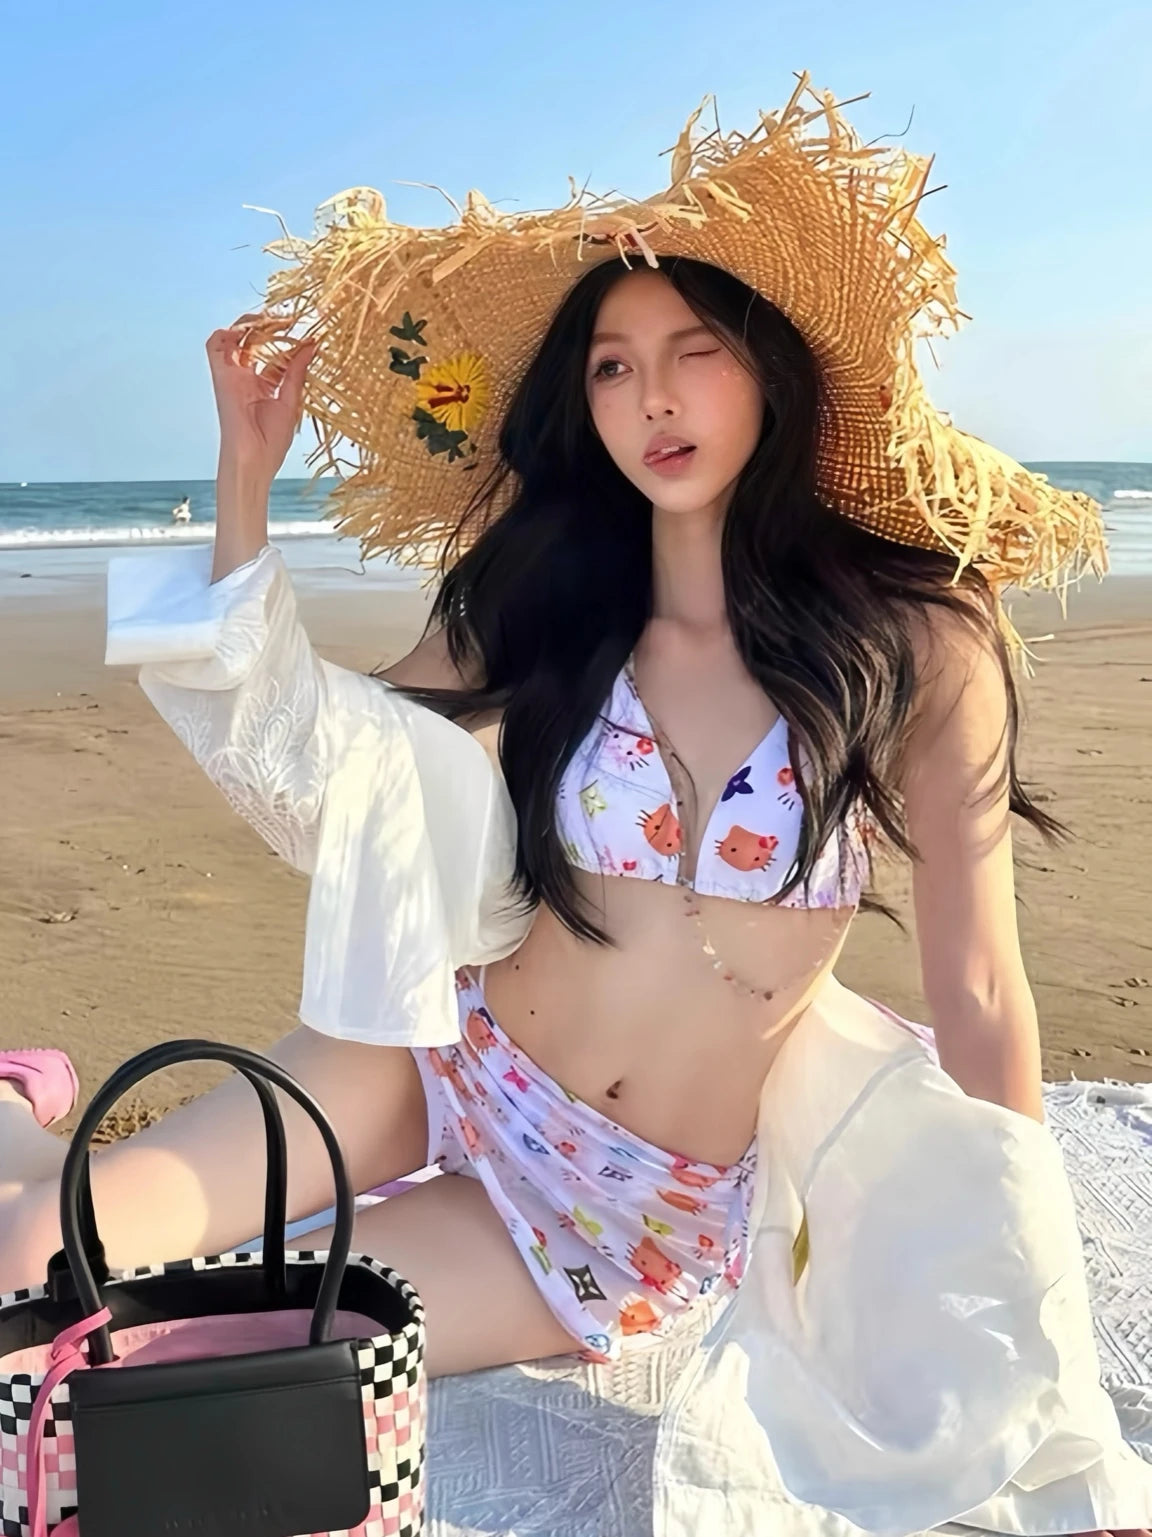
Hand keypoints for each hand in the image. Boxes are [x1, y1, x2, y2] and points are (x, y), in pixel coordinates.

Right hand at [206, 315, 317, 485]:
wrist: (253, 460)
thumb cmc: (271, 442)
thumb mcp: (291, 400)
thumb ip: (297, 371)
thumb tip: (311, 345)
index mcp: (265, 387)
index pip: (276, 357)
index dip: (291, 344)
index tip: (308, 334)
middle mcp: (248, 379)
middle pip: (255, 344)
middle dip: (269, 329)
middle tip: (288, 319)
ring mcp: (233, 376)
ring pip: (235, 340)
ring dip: (248, 326)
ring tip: (268, 319)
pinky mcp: (221, 376)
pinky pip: (214, 348)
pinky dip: (225, 334)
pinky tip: (246, 328)